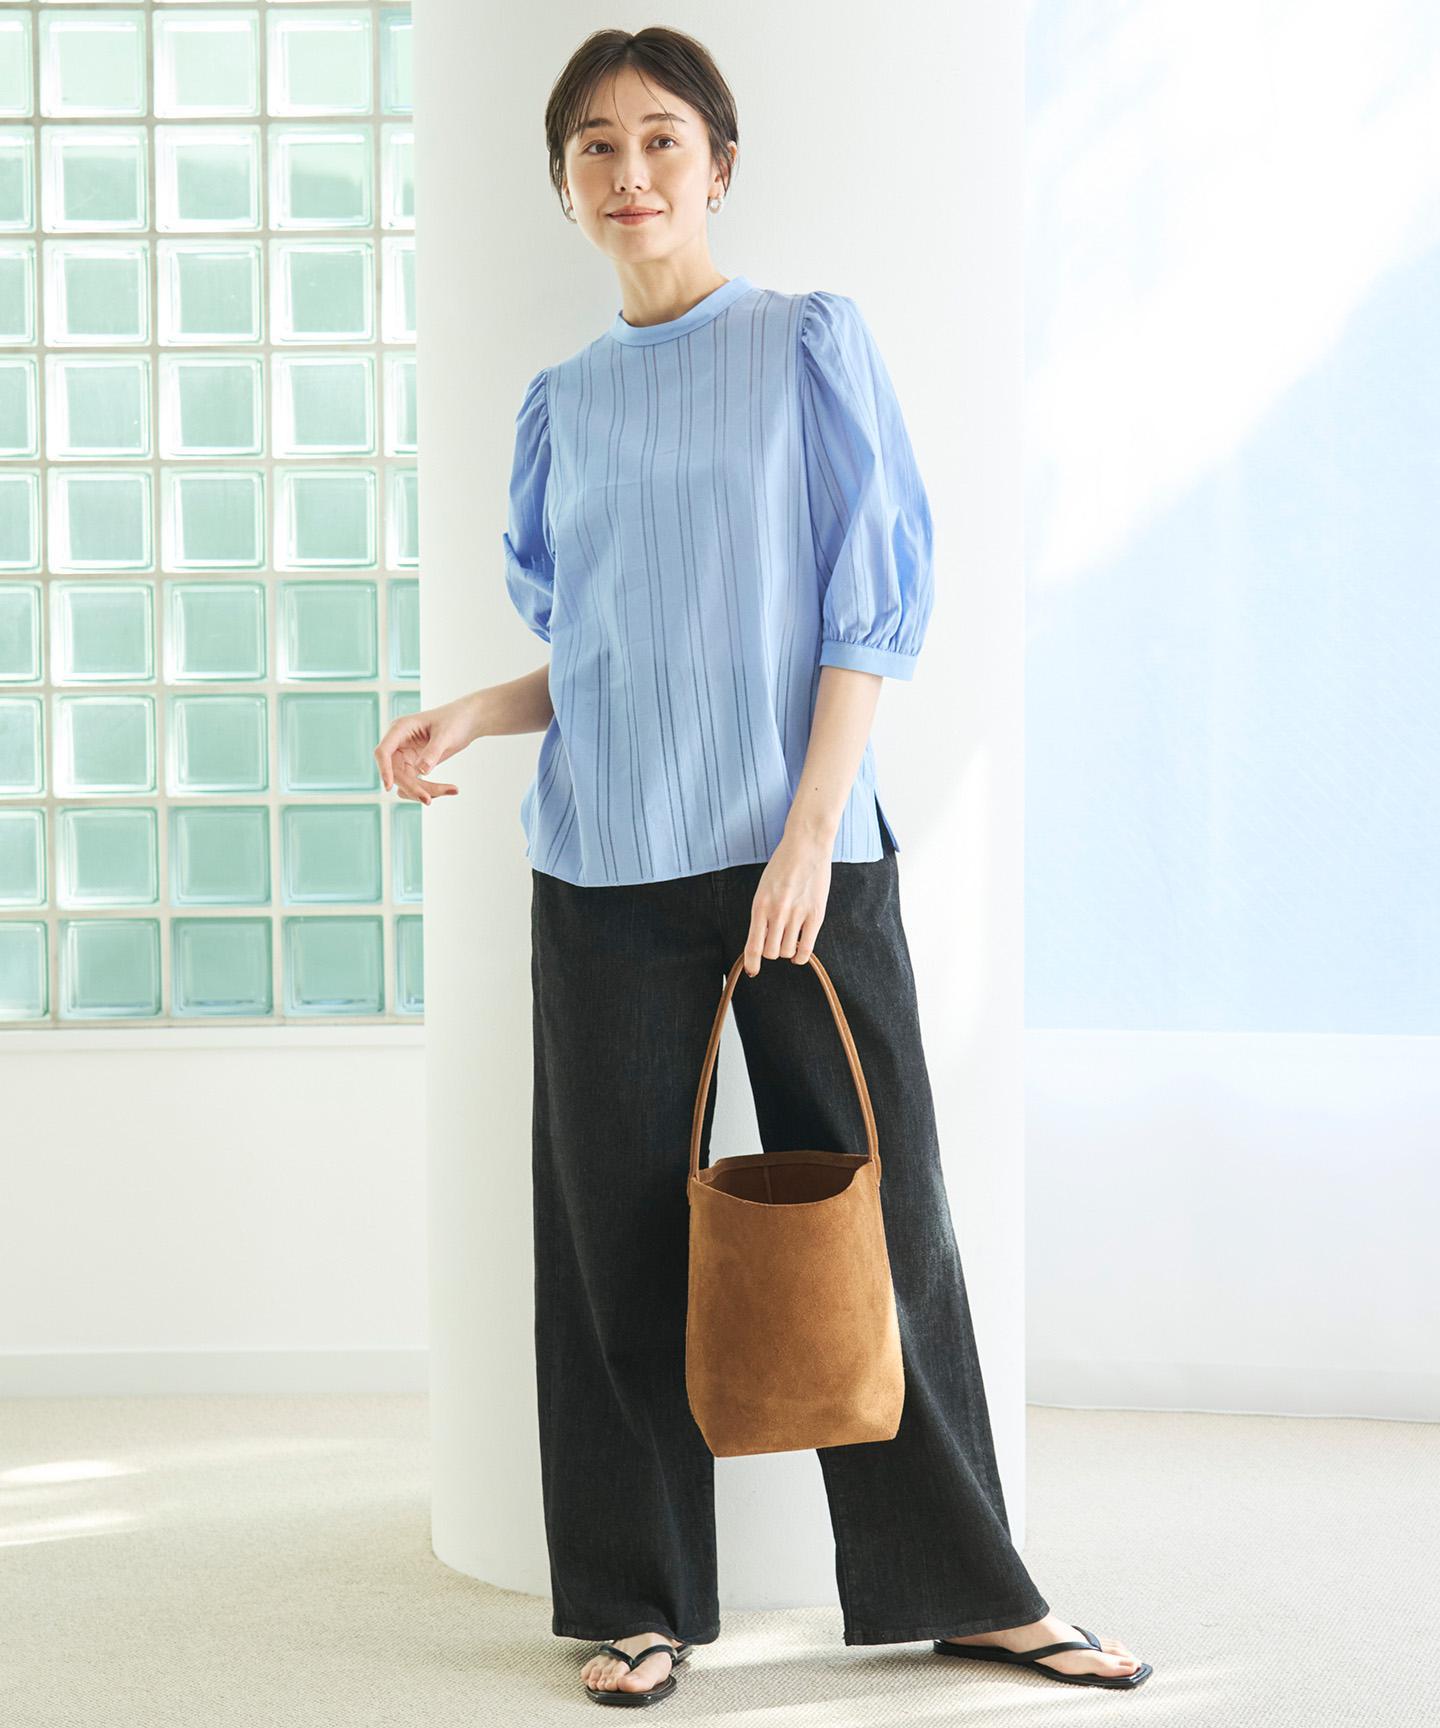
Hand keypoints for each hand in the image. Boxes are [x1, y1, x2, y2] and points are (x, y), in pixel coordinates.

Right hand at [373, 695, 477, 804]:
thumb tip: (422, 771)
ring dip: (424, 791)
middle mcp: (398, 743)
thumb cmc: (455, 720)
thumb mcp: (446, 735)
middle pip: (395, 772)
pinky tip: (450, 789)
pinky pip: (415, 784)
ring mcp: (405, 755)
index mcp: (400, 729)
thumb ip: (433, 751)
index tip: (388, 787)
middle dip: (412, 787)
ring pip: (405, 782)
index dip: (383, 769)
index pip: (383, 751)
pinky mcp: (414, 765)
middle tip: (430, 800)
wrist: (467, 721)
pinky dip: (429, 790)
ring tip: (453, 789)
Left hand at [743, 830, 832, 975]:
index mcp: (760, 905)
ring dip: (787, 951)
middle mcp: (777, 912)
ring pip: (787, 952)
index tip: (753, 971)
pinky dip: (801, 956)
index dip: (752, 963)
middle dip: (772, 952)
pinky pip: (806, 949)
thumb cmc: (783, 865)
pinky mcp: (816, 915)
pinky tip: (799, 952)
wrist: (806, 845)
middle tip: (776, 943)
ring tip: (789, 939)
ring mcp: (798, 914)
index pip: (753, 945)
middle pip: (771, 953)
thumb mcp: (764, 888)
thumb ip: (762, 913)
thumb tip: (761, 940)